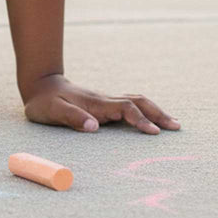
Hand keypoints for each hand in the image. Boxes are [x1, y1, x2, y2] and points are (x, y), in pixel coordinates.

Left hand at [24, 74, 180, 133]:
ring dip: (154, 111)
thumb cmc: (45, 102)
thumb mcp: (52, 111)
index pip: (124, 108)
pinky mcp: (104, 105)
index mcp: (95, 103)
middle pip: (137, 101)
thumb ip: (72, 117)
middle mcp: (104, 100)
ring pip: (135, 101)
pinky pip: (129, 106)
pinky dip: (145, 111)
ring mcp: (105, 101)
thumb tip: (95, 127)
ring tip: (172, 124)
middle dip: (157, 113)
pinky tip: (152, 120)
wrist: (40, 85)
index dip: (140, 119)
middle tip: (177, 127)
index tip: (155, 132)